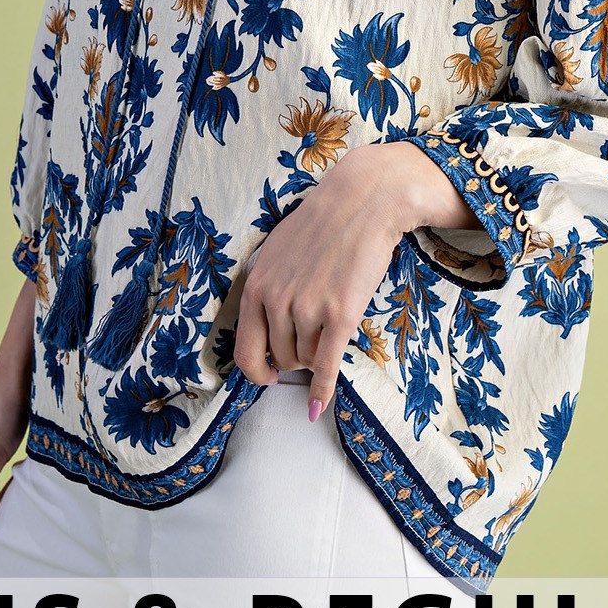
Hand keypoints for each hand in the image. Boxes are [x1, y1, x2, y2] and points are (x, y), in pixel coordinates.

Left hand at [233, 146, 417, 421]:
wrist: (362, 200)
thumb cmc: (323, 224)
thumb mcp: (278, 251)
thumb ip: (268, 287)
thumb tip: (264, 321)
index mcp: (257, 285)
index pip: (245, 349)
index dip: (256, 370)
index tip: (267, 377)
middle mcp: (276, 300)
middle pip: (281, 357)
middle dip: (296, 356)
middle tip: (314, 337)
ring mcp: (308, 309)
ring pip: (306, 359)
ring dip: (317, 353)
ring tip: (332, 323)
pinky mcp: (340, 314)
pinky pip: (326, 366)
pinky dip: (321, 391)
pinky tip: (318, 408)